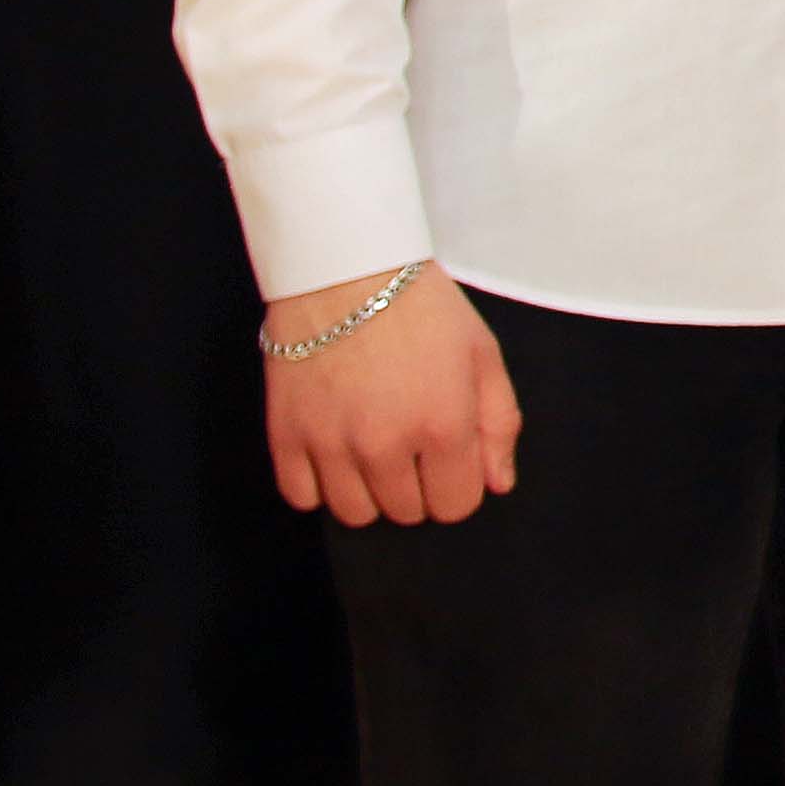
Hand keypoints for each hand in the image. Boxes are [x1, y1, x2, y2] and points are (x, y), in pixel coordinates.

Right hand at [263, 265, 517, 527]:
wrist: (346, 271)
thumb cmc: (423, 309)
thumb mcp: (482, 354)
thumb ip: (498, 424)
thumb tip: (497, 484)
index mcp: (442, 425)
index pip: (455, 506)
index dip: (458, 485)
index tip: (449, 458)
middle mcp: (384, 445)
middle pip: (406, 512)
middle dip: (417, 486)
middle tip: (411, 442)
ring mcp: (330, 445)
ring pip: (354, 514)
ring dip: (370, 492)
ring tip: (374, 448)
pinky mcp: (286, 436)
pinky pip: (302, 497)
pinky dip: (320, 484)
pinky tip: (336, 451)